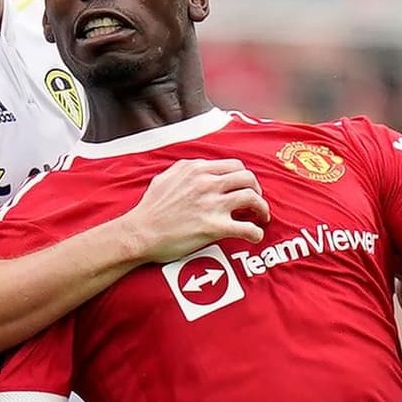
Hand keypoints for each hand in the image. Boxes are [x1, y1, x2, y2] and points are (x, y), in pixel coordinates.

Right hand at [126, 158, 269, 264]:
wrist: (140, 232)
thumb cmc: (149, 209)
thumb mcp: (165, 177)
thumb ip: (183, 170)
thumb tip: (195, 169)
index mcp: (197, 169)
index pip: (233, 165)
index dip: (244, 177)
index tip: (245, 187)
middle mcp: (207, 183)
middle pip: (248, 178)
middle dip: (257, 190)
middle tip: (256, 202)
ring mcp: (212, 205)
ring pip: (252, 198)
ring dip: (262, 208)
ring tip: (262, 217)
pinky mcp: (214, 227)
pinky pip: (246, 228)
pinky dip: (256, 232)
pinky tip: (256, 236)